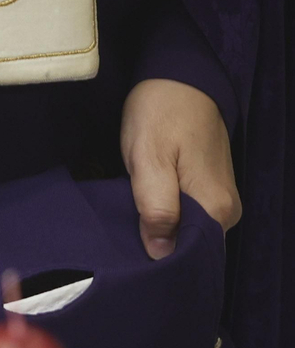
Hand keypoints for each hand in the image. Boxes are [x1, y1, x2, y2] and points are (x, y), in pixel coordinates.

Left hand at [121, 78, 240, 257]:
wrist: (179, 79)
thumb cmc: (161, 115)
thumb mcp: (149, 160)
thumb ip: (157, 208)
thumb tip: (161, 255)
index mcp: (215, 208)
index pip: (192, 258)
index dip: (162, 266)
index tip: (131, 268)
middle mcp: (225, 210)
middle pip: (190, 248)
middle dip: (158, 253)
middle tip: (122, 253)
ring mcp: (219, 199)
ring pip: (187, 233)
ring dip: (159, 236)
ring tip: (127, 236)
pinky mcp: (208, 188)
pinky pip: (187, 217)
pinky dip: (164, 221)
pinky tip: (141, 218)